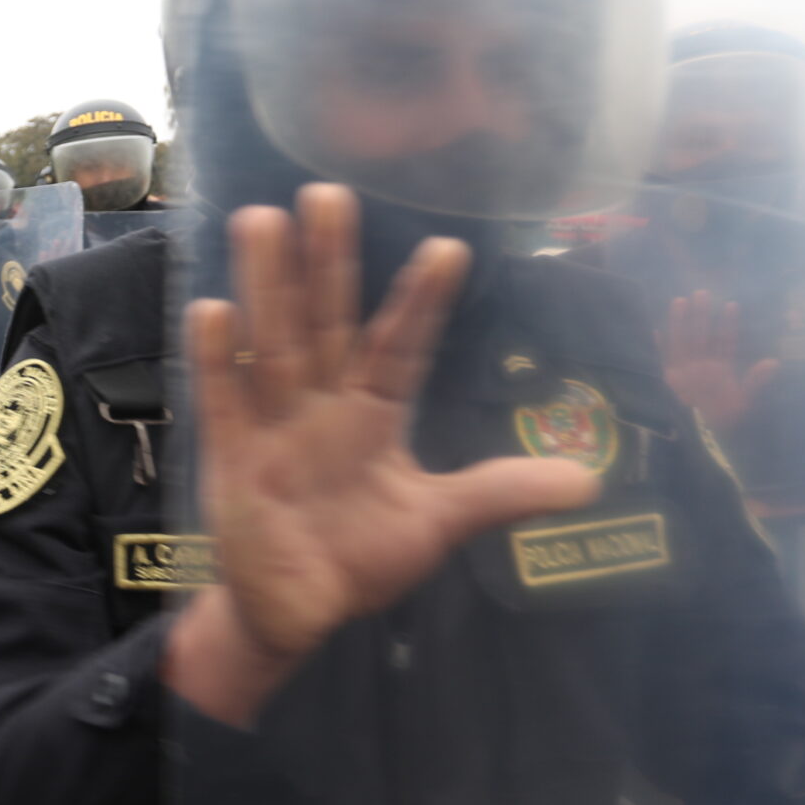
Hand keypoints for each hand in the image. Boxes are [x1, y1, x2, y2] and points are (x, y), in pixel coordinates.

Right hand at [163, 185, 599, 727]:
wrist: (295, 614)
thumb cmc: (360, 557)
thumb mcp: (439, 522)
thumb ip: (501, 492)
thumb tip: (590, 480)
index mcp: (373, 415)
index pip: (400, 347)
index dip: (422, 303)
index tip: (449, 249)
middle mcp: (322, 407)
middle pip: (327, 324)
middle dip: (327, 262)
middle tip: (326, 191)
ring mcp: (274, 428)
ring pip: (273, 347)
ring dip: (267, 286)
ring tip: (259, 218)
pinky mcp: (231, 461)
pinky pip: (223, 404)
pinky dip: (217, 361)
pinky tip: (213, 308)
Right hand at [660, 290, 777, 430]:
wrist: (710, 435)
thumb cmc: (730, 415)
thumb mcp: (747, 398)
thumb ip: (757, 380)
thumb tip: (774, 362)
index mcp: (721, 368)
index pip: (725, 342)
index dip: (729, 325)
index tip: (732, 305)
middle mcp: (703, 365)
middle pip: (702, 336)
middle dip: (701, 316)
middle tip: (702, 293)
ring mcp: (686, 371)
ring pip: (683, 342)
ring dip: (680, 323)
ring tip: (679, 301)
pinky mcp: (671, 381)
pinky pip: (665, 360)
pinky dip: (660, 347)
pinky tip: (656, 332)